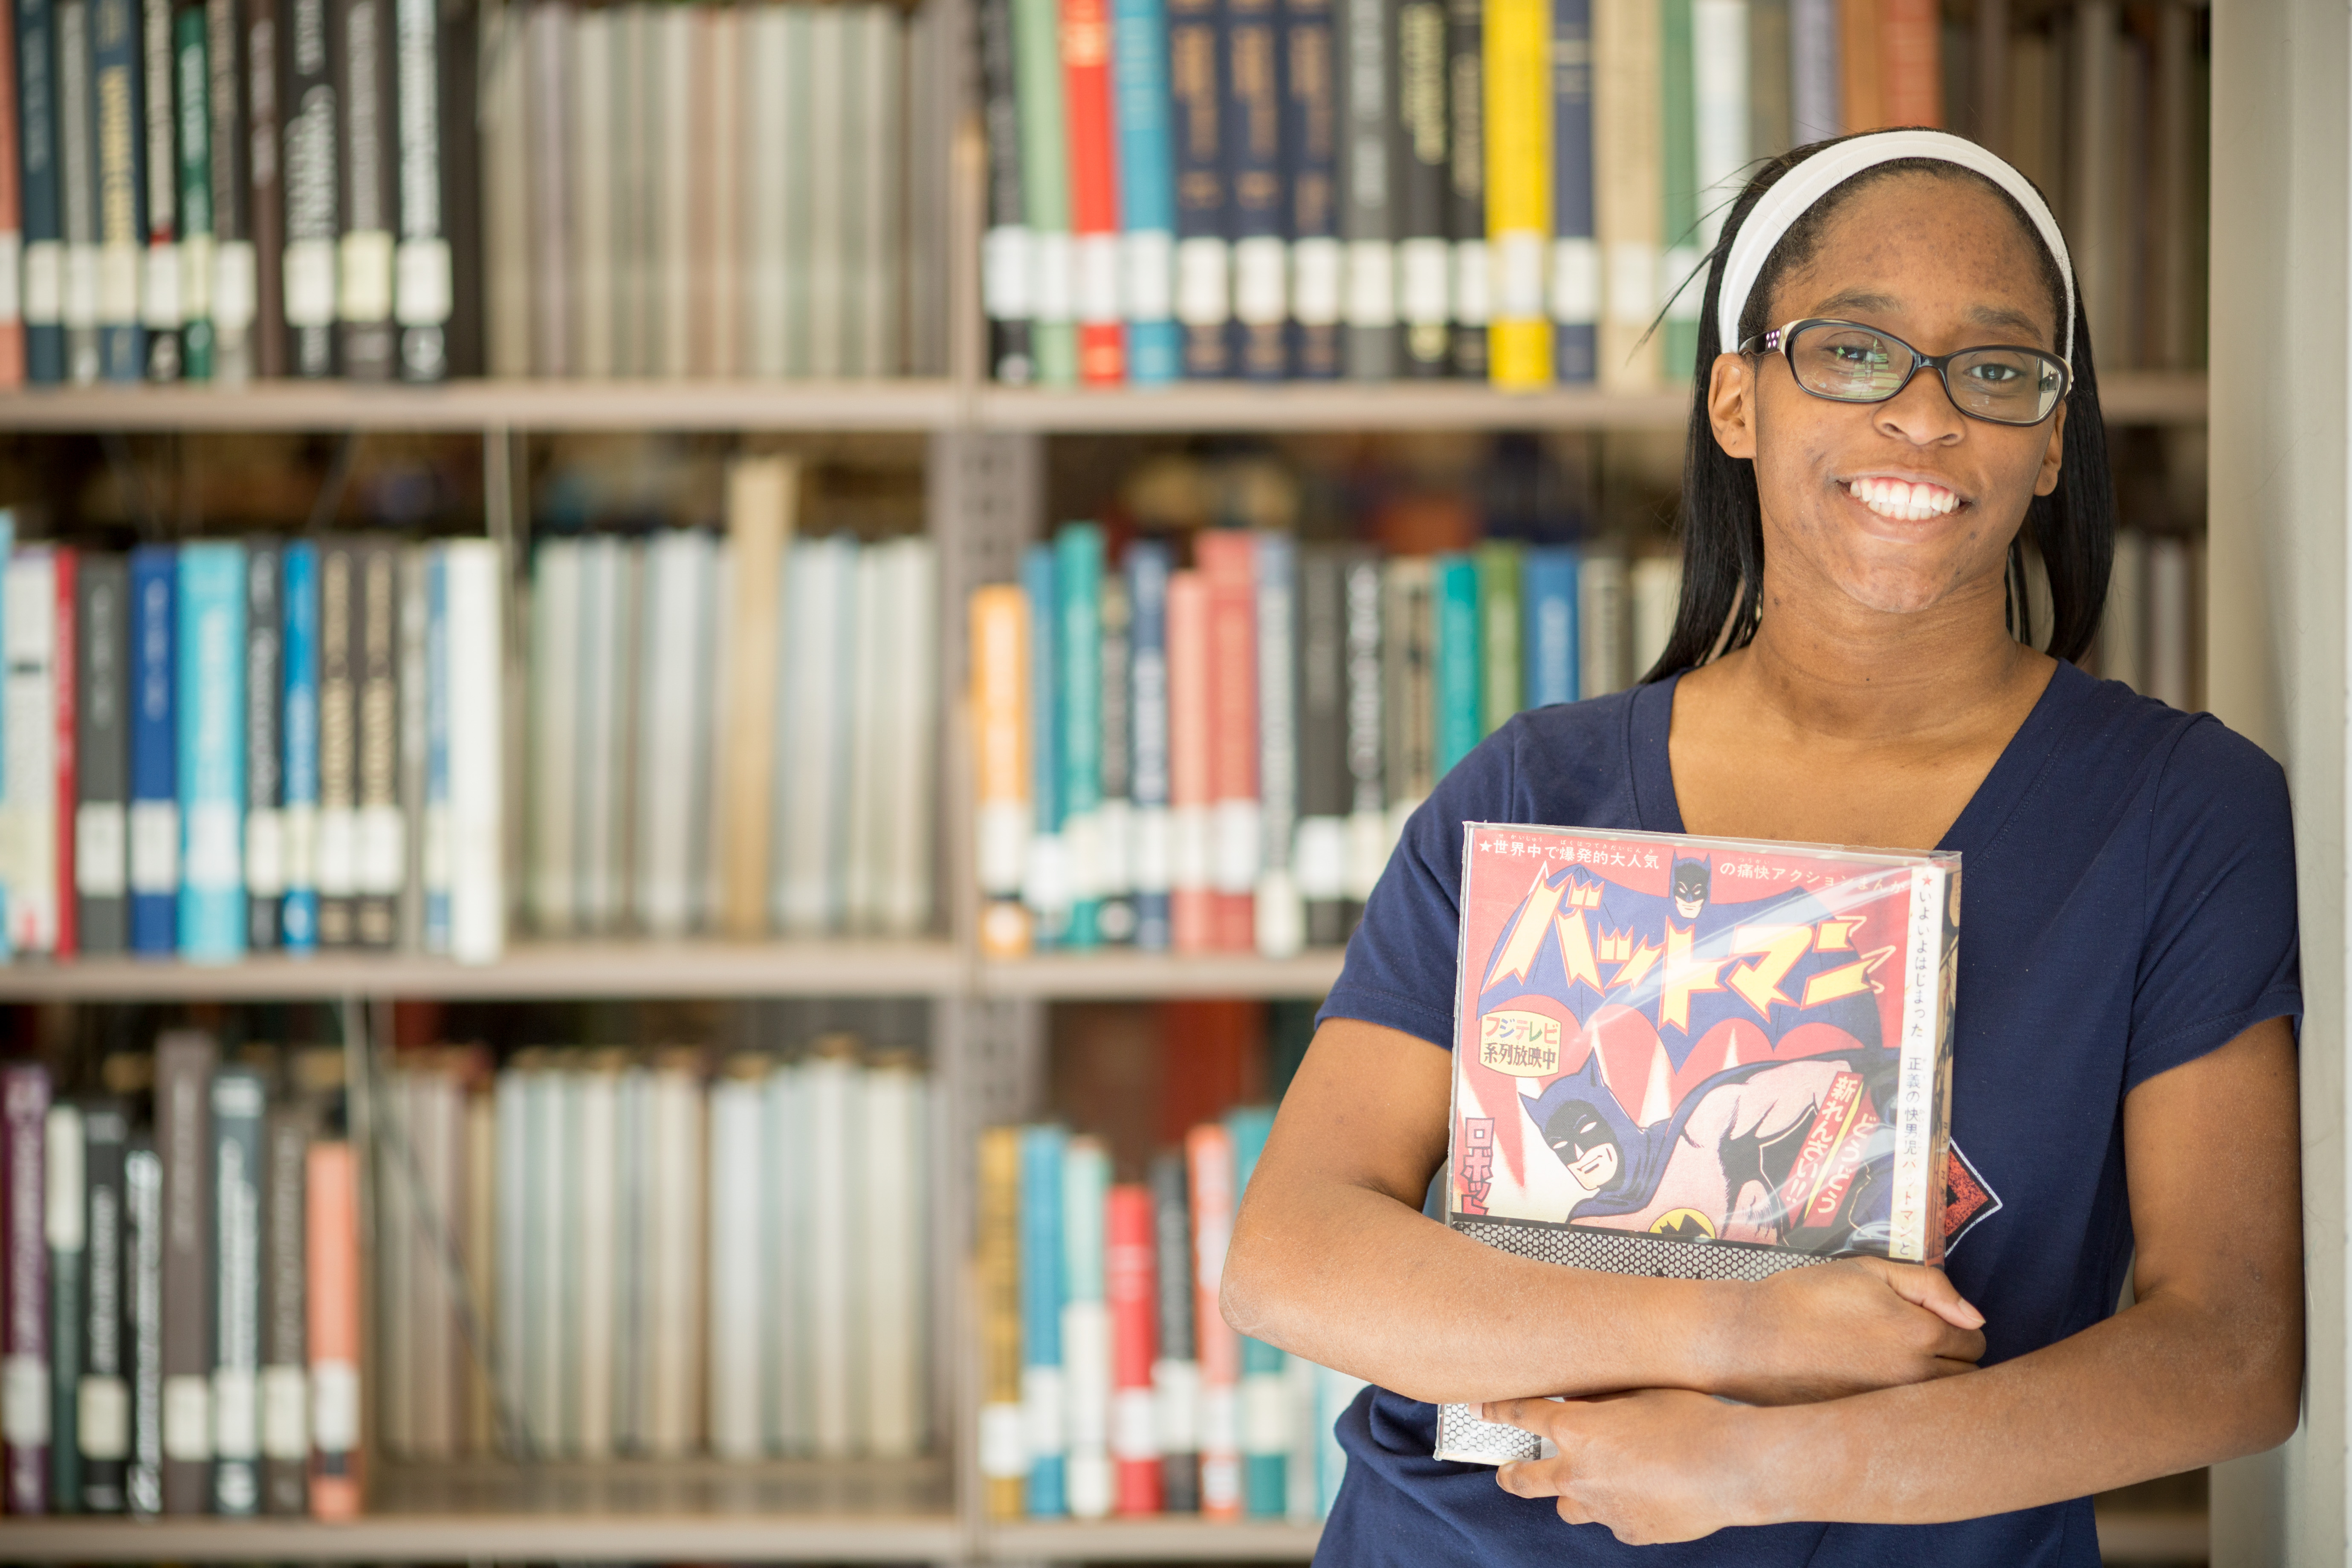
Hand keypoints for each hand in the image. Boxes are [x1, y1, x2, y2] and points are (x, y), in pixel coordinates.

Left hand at [1484, 1389, 1765, 1543]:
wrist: (1730, 1466)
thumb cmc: (1692, 1419)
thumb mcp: (1639, 1391)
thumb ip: (1602, 1398)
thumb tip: (1582, 1398)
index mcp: (1578, 1428)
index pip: (1521, 1414)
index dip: (1497, 1408)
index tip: (1481, 1407)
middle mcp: (1579, 1471)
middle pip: (1524, 1479)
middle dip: (1509, 1474)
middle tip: (1504, 1471)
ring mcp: (1601, 1507)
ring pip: (1568, 1507)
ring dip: (1573, 1495)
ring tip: (1589, 1485)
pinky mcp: (1628, 1532)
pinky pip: (1612, 1521)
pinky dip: (1619, 1509)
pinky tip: (1643, 1495)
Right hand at [1708, 1257, 1984, 1403]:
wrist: (1753, 1339)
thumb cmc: (1807, 1297)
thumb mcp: (1868, 1271)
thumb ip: (1929, 1285)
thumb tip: (1975, 1318)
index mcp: (1920, 1333)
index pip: (1975, 1339)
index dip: (1956, 1325)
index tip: (1930, 1319)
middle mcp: (1915, 1377)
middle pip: (1970, 1377)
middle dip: (1954, 1359)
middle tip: (1917, 1342)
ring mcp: (1894, 1406)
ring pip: (1945, 1402)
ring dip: (1937, 1385)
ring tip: (1899, 1364)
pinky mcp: (1874, 1424)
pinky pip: (1913, 1419)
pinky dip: (1908, 1406)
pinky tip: (1879, 1384)